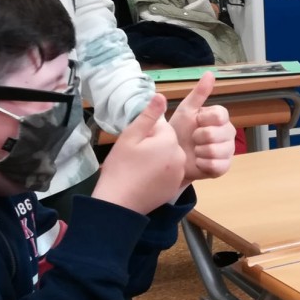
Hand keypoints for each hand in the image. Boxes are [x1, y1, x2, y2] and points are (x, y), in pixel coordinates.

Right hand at [93, 94, 185, 213]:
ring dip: (157, 159)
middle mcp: (180, 156)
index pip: (162, 127)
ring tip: (138, 168)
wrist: (119, 203)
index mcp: (169, 141)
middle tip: (134, 157)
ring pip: (169, 156)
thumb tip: (161, 95)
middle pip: (167, 142)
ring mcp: (179, 173)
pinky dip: (160, 173)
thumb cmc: (121, 167)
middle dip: (153, 146)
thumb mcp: (130, 137)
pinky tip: (144, 179)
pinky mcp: (175, 186)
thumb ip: (148, 116)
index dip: (146, 134)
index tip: (134, 145)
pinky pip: (170, 172)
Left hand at [168, 73, 235, 185]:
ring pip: (217, 151)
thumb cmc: (179, 131)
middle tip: (193, 139)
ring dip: (200, 152)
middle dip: (199, 138)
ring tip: (195, 151)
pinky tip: (198, 162)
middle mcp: (228, 133)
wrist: (170, 156)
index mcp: (221, 118)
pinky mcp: (224, 167)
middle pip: (217, 134)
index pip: (220, 115)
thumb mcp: (187, 110)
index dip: (204, 120)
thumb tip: (210, 73)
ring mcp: (228, 151)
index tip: (196, 121)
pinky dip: (203, 164)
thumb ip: (199, 93)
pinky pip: (216, 166)